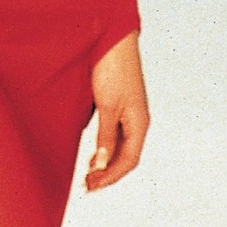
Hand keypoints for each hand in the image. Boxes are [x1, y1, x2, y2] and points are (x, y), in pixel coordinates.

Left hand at [85, 32, 148, 191]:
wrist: (113, 40)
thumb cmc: (113, 68)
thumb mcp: (107, 106)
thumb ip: (105, 136)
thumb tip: (102, 164)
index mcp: (139, 123)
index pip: (129, 160)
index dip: (111, 177)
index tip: (92, 187)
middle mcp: (137, 121)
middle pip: (126, 157)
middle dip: (108, 174)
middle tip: (87, 186)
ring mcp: (128, 113)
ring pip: (121, 148)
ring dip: (106, 163)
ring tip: (89, 174)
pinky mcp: (119, 105)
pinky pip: (115, 135)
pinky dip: (104, 148)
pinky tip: (94, 154)